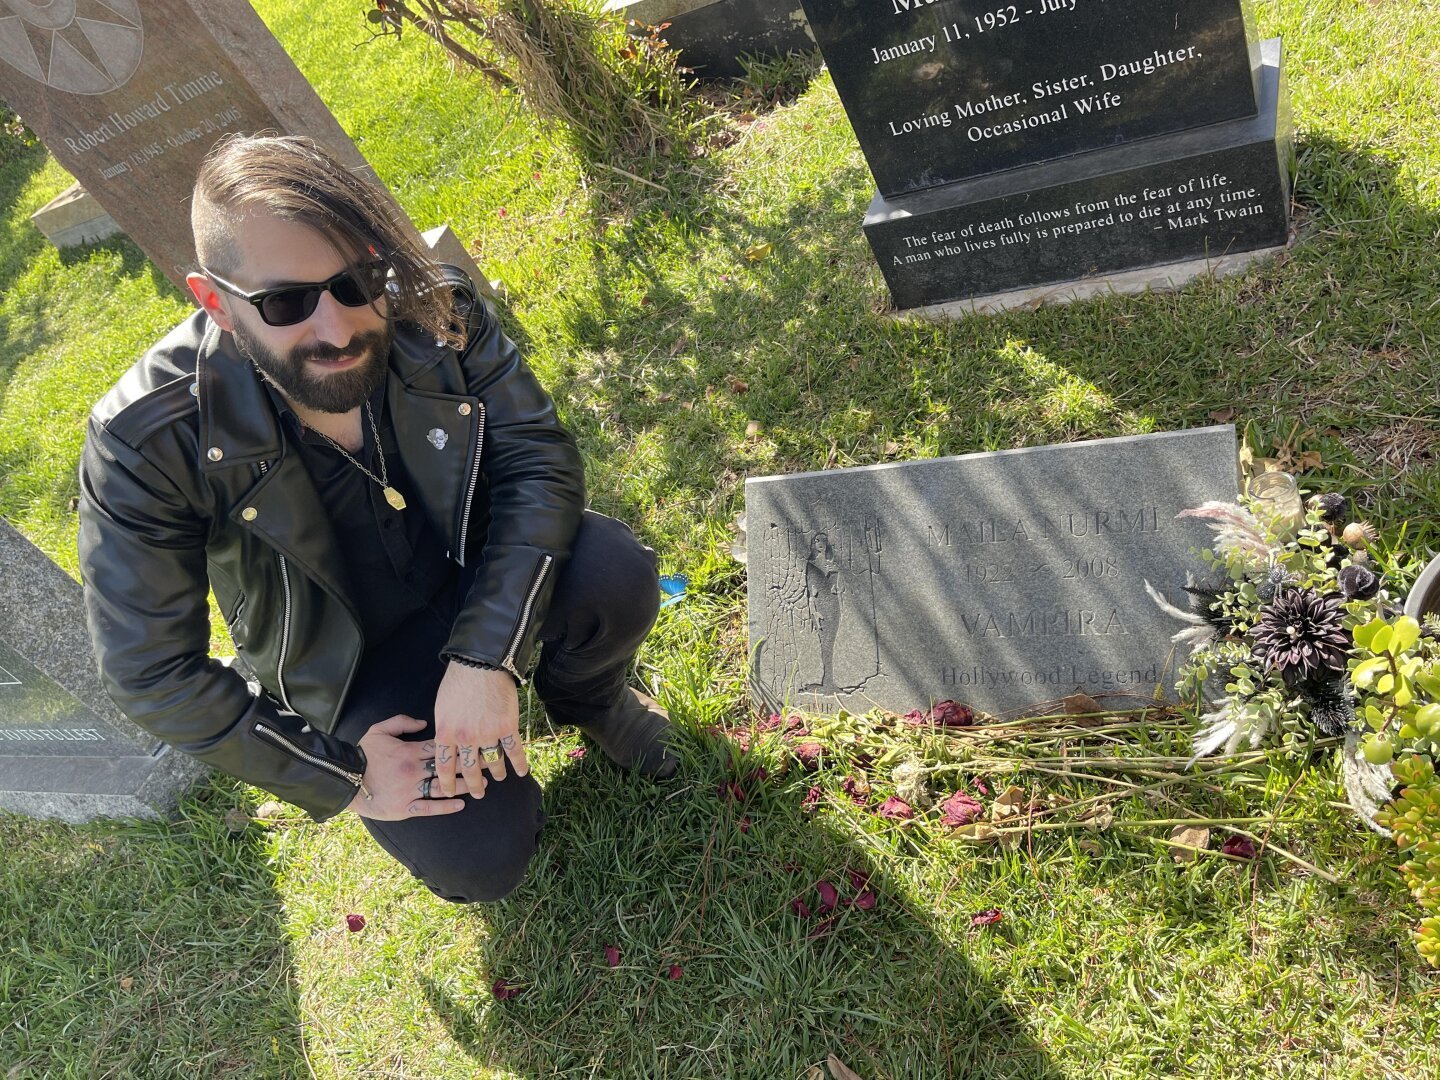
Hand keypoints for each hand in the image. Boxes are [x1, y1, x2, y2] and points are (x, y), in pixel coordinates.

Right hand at [346, 713, 475, 819]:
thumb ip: (401, 722)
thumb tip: (424, 721)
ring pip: (442, 788)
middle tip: (490, 764)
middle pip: (447, 767)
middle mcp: (413, 770)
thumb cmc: (363, 754)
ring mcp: (410, 790)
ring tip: (481, 785)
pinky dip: (444, 807)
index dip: (461, 746)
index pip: (441, 747)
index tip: (479, 743)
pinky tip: (460, 805)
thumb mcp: (379, 730)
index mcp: (410, 751)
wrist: (345, 780)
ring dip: (463, 786)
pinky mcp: (404, 807)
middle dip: (469, 765)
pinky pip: (428, 808)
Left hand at [432, 662, 528, 798]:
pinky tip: (522, 771)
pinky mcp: (507, 727)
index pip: (444, 767)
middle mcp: (466, 739)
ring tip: (499, 779)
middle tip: (477, 793)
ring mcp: (487, 734)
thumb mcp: (441, 708)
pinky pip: (514, 750)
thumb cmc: (457, 682)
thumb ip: (445, 728)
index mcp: (446, 734)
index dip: (447, 783)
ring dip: (497, 773)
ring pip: (492, 762)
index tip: (450, 792)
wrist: (479, 665)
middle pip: (469, 769)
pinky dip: (519, 763)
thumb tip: (448, 741)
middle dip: (473, 785)